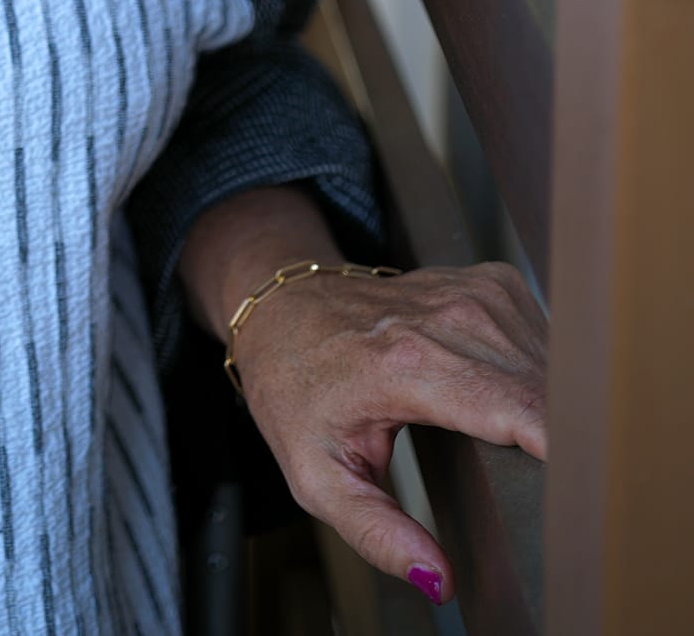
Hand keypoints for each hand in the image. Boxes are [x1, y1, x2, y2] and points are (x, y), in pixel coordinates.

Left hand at [228, 256, 547, 605]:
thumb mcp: (316, 476)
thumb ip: (375, 533)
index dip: (565, 454)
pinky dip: (542, 372)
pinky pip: (543, 335)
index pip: (524, 411)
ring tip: (522, 446)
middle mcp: (447, 319)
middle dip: (565, 443)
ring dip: (556, 408)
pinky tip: (510, 392)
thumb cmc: (296, 388)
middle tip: (550, 493)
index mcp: (409, 365)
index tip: (578, 497)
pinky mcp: (485, 283)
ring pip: (555, 363)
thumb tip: (437, 578)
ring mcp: (470, 293)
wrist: (281, 308)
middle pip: (549, 391)